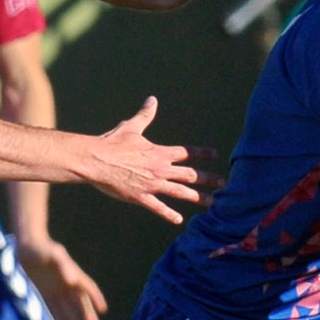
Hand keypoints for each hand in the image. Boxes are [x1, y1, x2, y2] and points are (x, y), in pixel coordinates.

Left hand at [18, 236, 107, 319]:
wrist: (26, 246)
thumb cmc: (43, 248)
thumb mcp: (55, 254)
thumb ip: (65, 266)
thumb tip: (73, 281)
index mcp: (74, 274)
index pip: (88, 289)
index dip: (96, 298)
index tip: (103, 310)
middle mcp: (68, 284)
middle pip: (81, 303)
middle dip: (88, 316)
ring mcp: (57, 289)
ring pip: (69, 308)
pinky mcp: (45, 292)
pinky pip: (54, 307)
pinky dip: (58, 316)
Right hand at [83, 97, 220, 224]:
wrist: (95, 160)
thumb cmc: (112, 143)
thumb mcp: (131, 127)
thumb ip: (145, 116)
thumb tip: (152, 100)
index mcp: (159, 152)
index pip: (186, 152)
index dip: (202, 153)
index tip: (215, 155)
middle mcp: (160, 168)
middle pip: (190, 174)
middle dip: (209, 179)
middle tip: (223, 183)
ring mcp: (152, 184)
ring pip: (181, 192)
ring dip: (198, 198)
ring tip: (212, 203)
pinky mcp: (141, 197)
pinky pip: (159, 207)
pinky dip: (169, 214)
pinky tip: (179, 219)